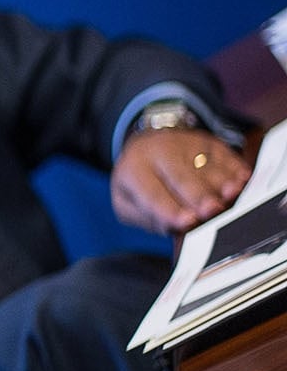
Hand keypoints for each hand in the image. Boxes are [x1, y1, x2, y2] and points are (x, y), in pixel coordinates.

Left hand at [112, 129, 249, 232]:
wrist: (150, 142)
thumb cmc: (141, 181)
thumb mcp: (128, 200)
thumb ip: (148, 217)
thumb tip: (177, 229)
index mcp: (135, 170)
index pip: (152, 194)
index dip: (170, 209)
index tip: (187, 222)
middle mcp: (161, 153)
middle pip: (182, 177)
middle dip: (199, 195)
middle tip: (211, 209)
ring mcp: (188, 146)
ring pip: (208, 167)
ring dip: (221, 183)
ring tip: (230, 194)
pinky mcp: (212, 144)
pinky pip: (227, 158)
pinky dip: (236, 170)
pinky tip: (242, 181)